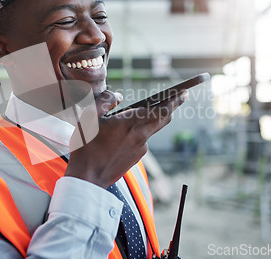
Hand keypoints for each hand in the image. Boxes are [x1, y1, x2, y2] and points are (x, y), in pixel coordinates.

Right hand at [65, 89, 187, 187]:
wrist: (87, 179)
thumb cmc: (86, 147)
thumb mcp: (89, 117)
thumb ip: (105, 101)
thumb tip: (118, 96)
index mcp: (130, 123)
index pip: (161, 109)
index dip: (175, 100)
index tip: (184, 92)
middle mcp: (140, 136)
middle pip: (164, 119)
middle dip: (173, 106)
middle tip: (180, 97)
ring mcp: (140, 149)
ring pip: (152, 129)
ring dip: (153, 119)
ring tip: (144, 111)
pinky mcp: (136, 158)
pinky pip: (142, 140)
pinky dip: (140, 132)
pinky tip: (125, 133)